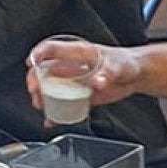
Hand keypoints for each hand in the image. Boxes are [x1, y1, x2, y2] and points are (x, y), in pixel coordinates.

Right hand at [24, 37, 140, 109]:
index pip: (52, 48)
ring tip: (40, 105)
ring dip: (42, 97)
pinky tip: (52, 119)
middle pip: (45, 70)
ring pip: (51, 88)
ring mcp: (74, 81)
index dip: (38, 54)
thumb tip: (99, 82)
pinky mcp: (80, 95)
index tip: (30, 63)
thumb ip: (108, 73)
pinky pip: (64, 103)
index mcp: (78, 53)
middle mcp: (72, 66)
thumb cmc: (126, 63)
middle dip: (35, 80)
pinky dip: (56, 112)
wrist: (136, 75)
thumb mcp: (118, 66)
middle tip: (35, 91)